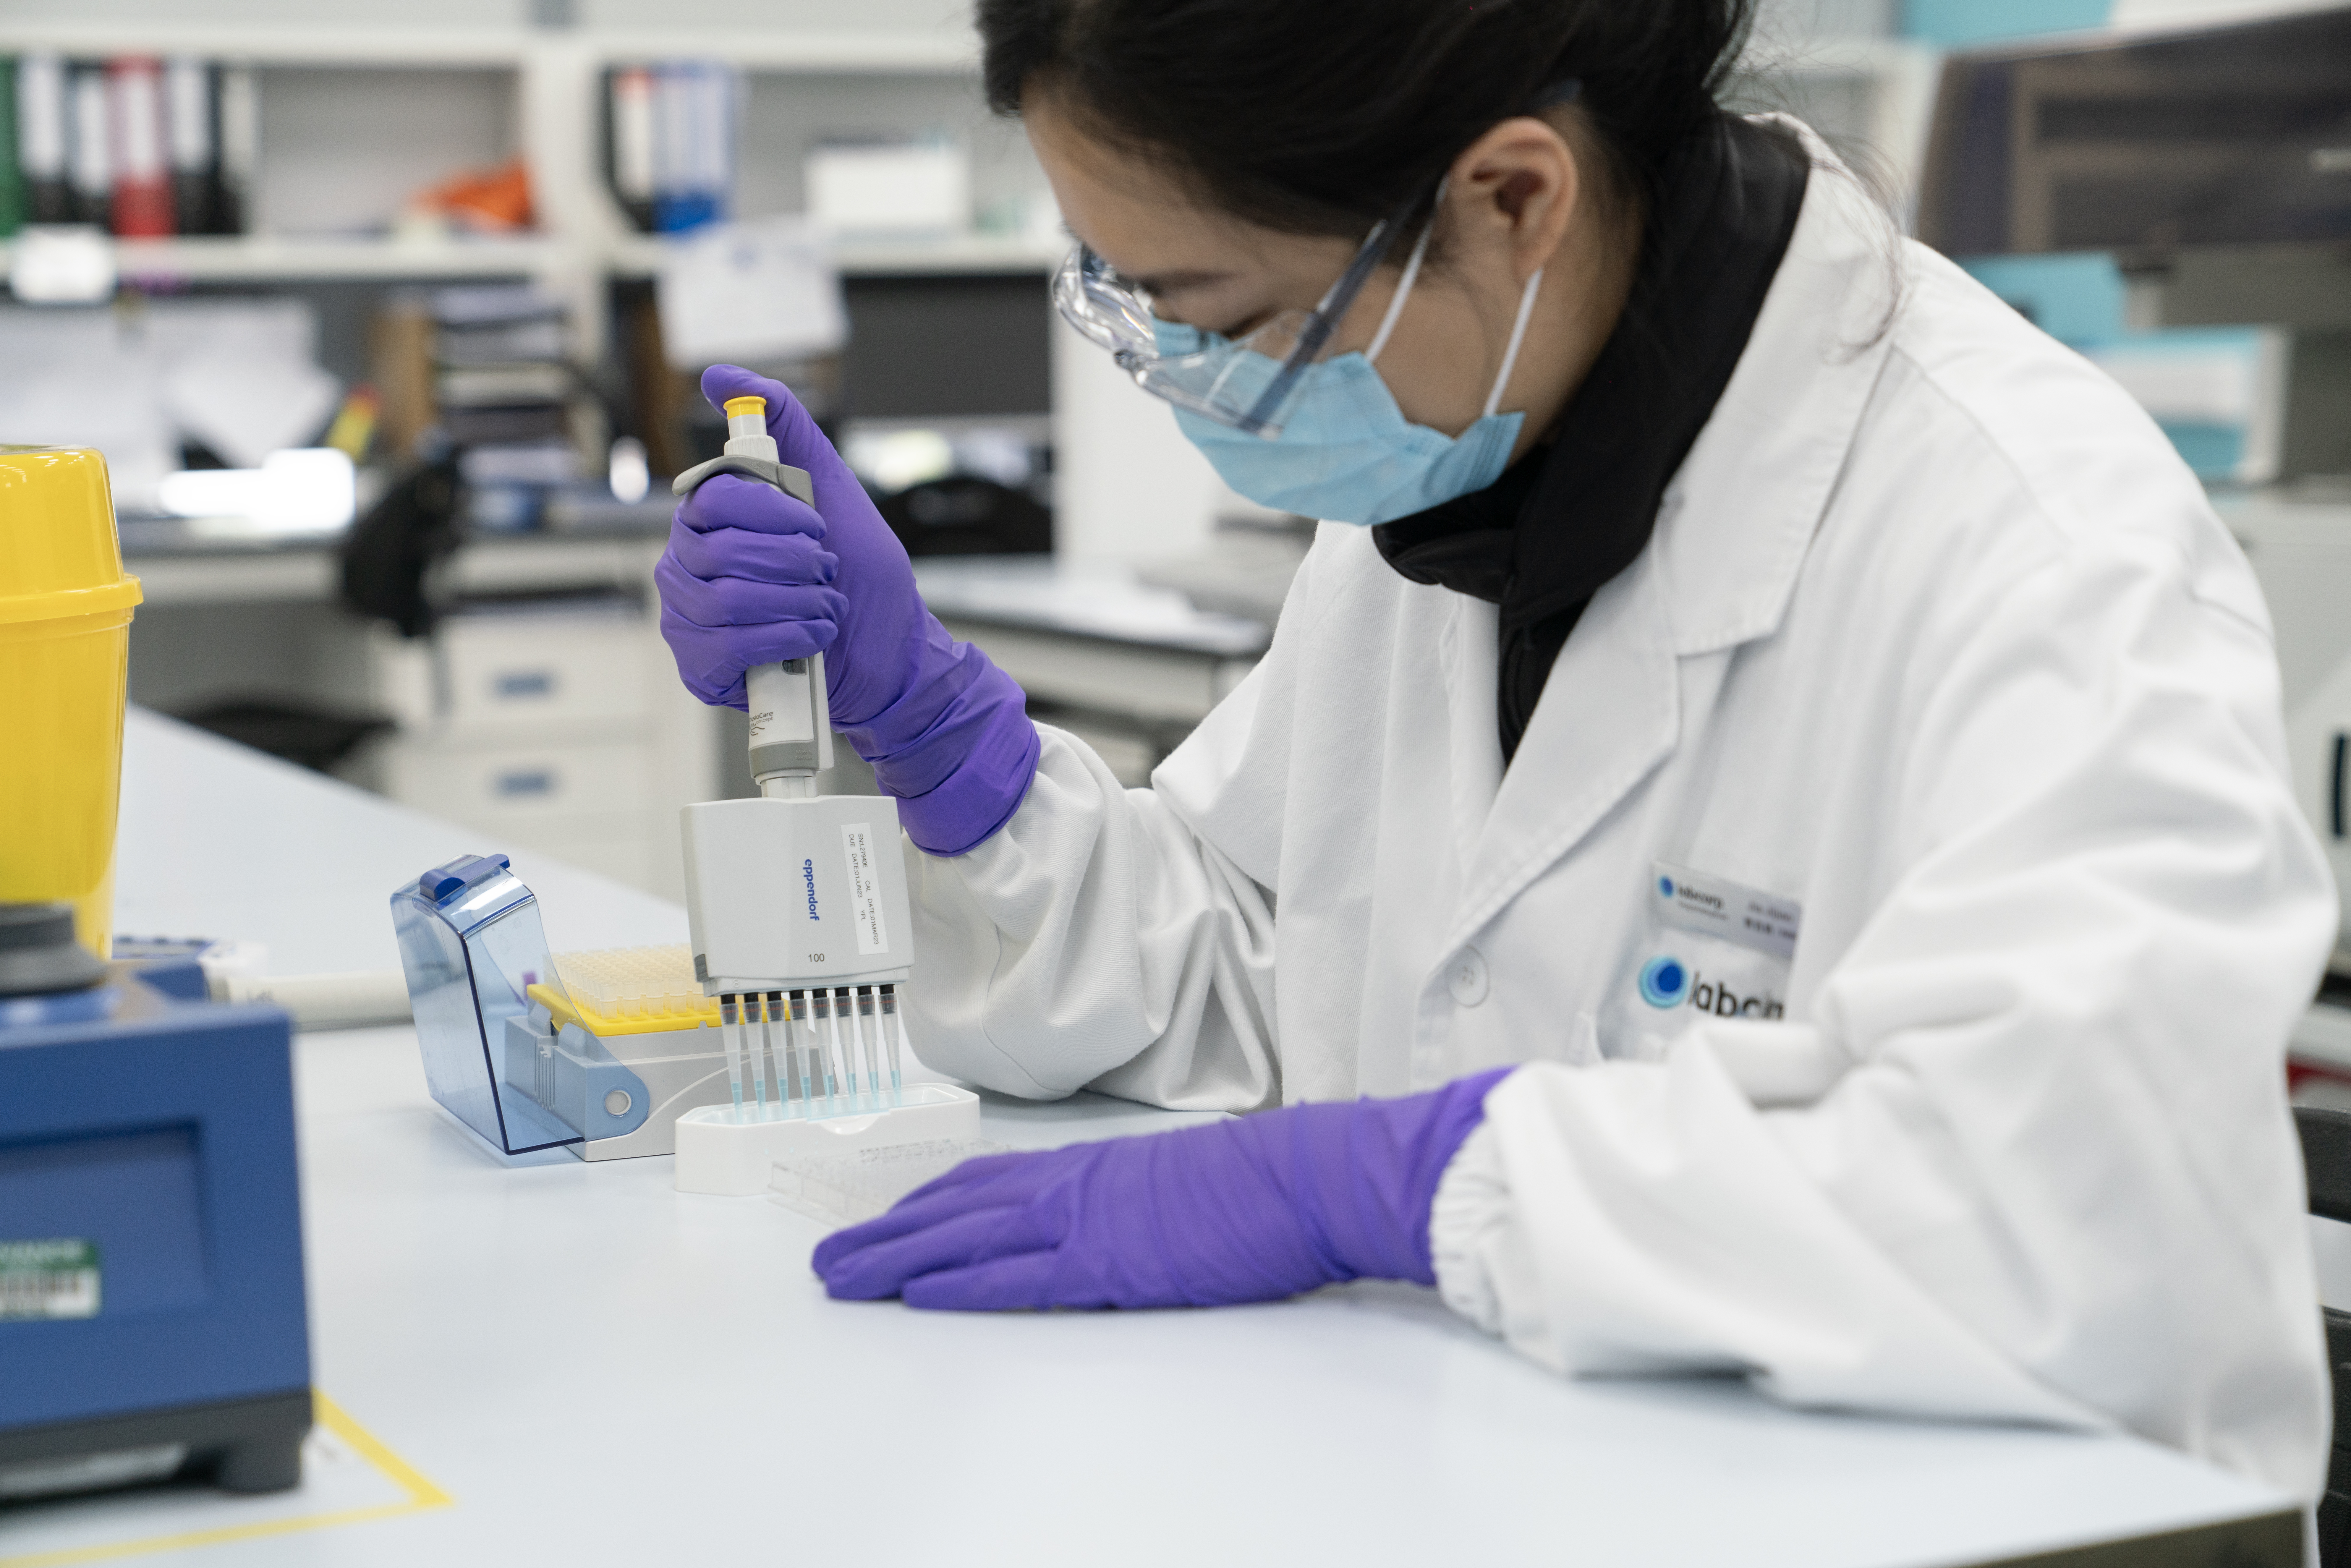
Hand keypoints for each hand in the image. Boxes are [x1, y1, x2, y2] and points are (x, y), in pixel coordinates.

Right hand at [655, 366, 1040, 854]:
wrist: (891, 653)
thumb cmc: (860, 573)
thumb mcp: (833, 487)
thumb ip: (786, 428)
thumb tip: (723, 376)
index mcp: (712, 519)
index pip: (713, 497)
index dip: (772, 511)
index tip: (813, 524)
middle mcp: (689, 564)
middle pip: (718, 548)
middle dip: (792, 560)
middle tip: (824, 570)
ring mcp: (690, 618)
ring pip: (724, 599)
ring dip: (794, 600)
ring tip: (823, 604)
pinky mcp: (703, 667)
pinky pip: (728, 647)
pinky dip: (784, 637)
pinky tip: (813, 636)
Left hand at [812, 1068, 1512, 1309]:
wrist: (1307, 1175)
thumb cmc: (1262, 1180)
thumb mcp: (1182, 1181)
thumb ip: (1134, 1197)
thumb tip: (1120, 1216)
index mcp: (1094, 1165)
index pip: (988, 1181)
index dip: (929, 1201)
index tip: (887, 1217)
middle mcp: (1074, 1186)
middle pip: (956, 1209)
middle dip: (887, 1232)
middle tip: (832, 1255)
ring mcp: (1086, 1221)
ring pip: (965, 1239)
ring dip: (896, 1258)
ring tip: (843, 1275)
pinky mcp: (1106, 1261)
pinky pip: (1016, 1276)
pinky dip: (961, 1284)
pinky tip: (917, 1292)